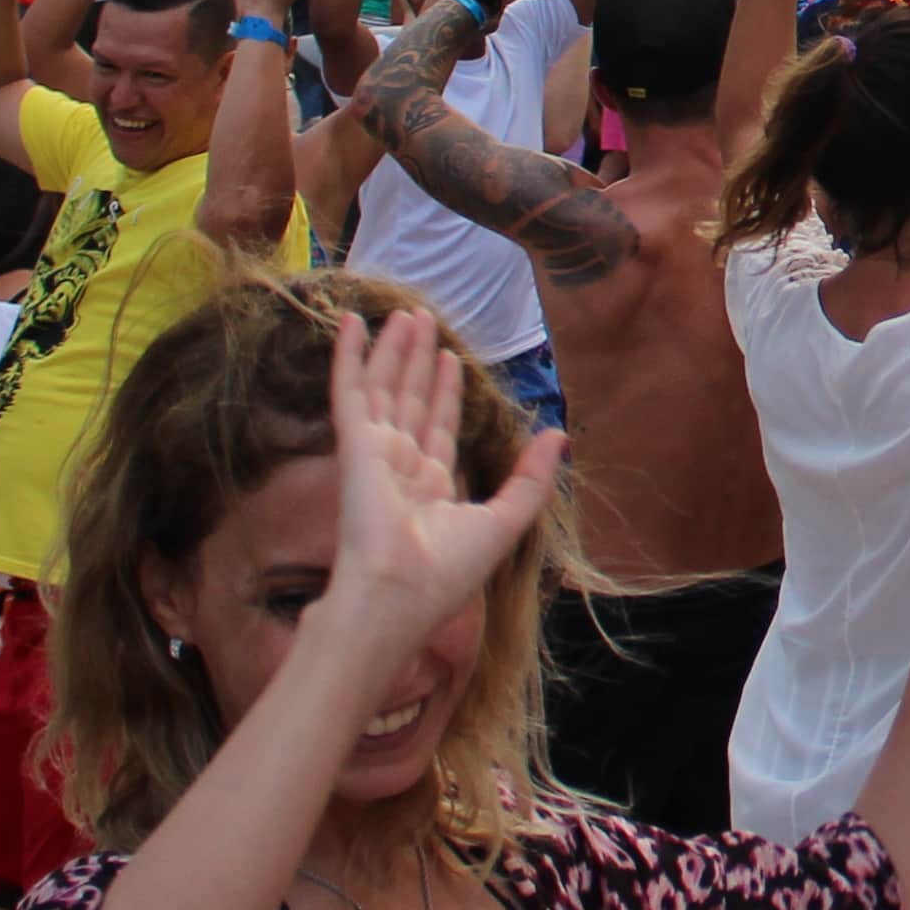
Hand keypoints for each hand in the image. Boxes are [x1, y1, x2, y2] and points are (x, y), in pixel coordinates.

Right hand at [307, 305, 568, 655]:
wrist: (399, 594)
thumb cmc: (447, 572)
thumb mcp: (506, 521)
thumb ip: (532, 478)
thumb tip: (559, 435)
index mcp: (431, 488)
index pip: (438, 426)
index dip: (443, 391)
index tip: (449, 359)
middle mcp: (400, 466)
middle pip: (410, 400)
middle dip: (417, 360)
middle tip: (422, 319)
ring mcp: (374, 452)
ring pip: (385, 388)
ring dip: (393, 350)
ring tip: (405, 315)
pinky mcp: (354, 444)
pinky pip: (351, 390)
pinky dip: (350, 356)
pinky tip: (354, 323)